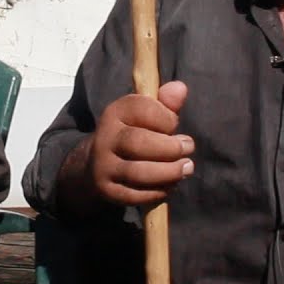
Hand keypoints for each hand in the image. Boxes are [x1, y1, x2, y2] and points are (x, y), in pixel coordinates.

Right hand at [61, 80, 192, 209]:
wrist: (96, 164)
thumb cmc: (132, 134)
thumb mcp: (144, 114)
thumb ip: (165, 103)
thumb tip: (181, 88)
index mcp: (115, 113)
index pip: (141, 109)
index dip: (166, 117)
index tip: (174, 124)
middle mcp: (105, 138)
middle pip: (138, 143)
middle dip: (170, 148)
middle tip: (188, 149)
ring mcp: (104, 166)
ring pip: (137, 172)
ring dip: (169, 172)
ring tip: (186, 168)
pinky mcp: (108, 190)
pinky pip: (135, 195)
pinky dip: (158, 191)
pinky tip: (170, 184)